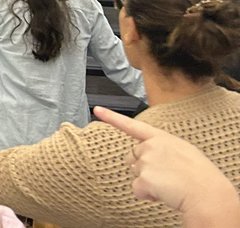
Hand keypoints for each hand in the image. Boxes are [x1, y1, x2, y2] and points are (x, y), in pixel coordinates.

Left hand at [94, 106, 239, 222]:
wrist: (207, 194)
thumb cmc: (200, 176)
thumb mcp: (184, 151)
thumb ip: (164, 149)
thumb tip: (152, 157)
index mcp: (162, 138)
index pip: (132, 126)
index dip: (112, 118)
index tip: (96, 110)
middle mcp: (150, 146)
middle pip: (133, 157)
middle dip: (144, 168)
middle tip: (166, 176)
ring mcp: (146, 161)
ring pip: (136, 174)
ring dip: (147, 182)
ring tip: (169, 184)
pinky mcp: (144, 178)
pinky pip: (137, 189)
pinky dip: (147, 195)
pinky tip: (163, 194)